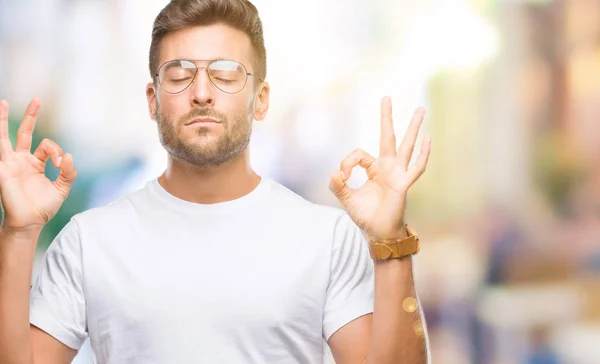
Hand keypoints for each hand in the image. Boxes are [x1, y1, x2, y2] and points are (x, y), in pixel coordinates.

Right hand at [0, 98, 76, 230]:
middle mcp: (22, 160)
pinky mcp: (3, 170)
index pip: (47, 146)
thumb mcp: (62, 188)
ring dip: (2, 120)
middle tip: (37, 99)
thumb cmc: (43, 208)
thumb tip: (68, 155)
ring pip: (4, 137)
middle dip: (31, 115)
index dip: (56, 151)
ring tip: (2, 102)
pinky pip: (0, 152)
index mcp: (35, 163)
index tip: (60, 163)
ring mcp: (10, 164)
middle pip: (24, 132)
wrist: (29, 222)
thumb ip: (68, 172)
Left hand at [329, 97, 430, 239]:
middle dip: (386, 117)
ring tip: (421, 109)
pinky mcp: (404, 184)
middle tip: (385, 97)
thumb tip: (334, 172)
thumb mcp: (346, 198)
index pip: (359, 154)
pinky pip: (416, 168)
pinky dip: (423, 155)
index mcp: (374, 169)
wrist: (377, 233)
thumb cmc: (365, 216)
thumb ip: (337, 185)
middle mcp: (388, 167)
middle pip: (388, 137)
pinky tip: (429, 140)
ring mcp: (398, 174)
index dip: (348, 162)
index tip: (343, 176)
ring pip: (407, 146)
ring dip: (413, 128)